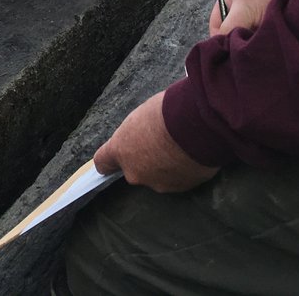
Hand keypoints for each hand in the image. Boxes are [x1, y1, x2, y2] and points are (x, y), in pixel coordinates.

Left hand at [94, 92, 217, 192]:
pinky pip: (177, 179)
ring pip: (157, 176)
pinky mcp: (180, 188)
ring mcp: (158, 183)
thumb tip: (140, 137)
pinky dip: (182, 170)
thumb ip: (135, 134)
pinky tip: (191, 155)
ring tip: (180, 148)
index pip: (102, 163)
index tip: (115, 157)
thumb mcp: (141, 116)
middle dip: (144, 160)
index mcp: (120, 150)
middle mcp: (135, 172)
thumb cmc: (166, 111)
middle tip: (160, 143)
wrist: (197, 124)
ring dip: (164, 166)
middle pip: (134, 170)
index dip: (110, 160)